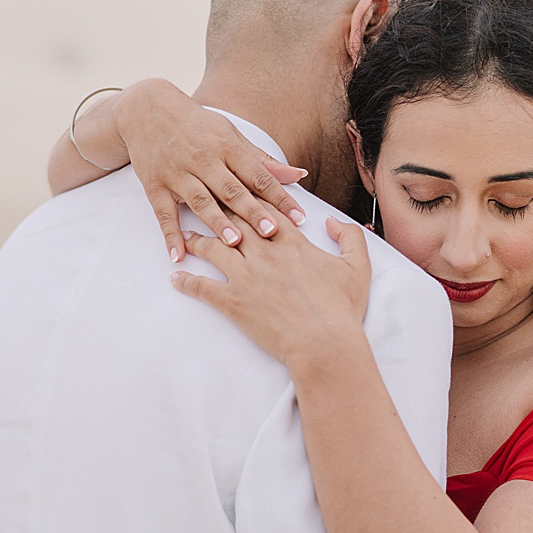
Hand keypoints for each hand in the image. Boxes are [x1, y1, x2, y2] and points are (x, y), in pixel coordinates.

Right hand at [113, 79, 307, 262]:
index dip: (280, 196)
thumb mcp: (230, 135)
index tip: (298, 217)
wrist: (147, 111)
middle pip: (231, 190)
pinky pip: (163, 214)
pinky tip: (179, 254)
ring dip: (217, 222)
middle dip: (252, 211)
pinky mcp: (155, 186)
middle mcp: (203, 160)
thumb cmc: (195, 125)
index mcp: (226, 147)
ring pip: (200, 201)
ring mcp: (178, 174)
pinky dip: (170, 235)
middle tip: (271, 232)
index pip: (258, 175)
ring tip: (233, 242)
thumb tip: (298, 175)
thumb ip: (262, 160)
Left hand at [170, 216, 371, 367]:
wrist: (324, 344)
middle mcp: (264, 253)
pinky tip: (175, 278)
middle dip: (217, 210)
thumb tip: (333, 223)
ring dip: (197, 241)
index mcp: (291, 243)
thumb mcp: (357, 267)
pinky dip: (186, 281)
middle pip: (233, 222)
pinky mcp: (232, 302)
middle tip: (202, 200)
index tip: (235, 188)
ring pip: (213, 249)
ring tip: (186, 237)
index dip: (249, 197)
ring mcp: (246, 277)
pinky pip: (202, 288)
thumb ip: (350, 238)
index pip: (264, 210)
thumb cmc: (342, 309)